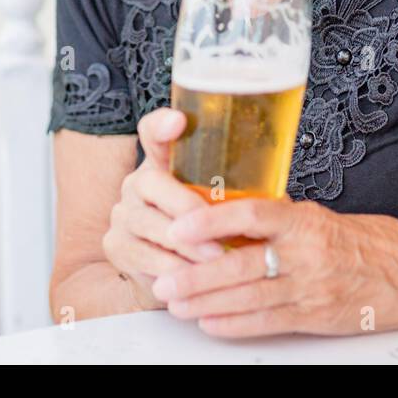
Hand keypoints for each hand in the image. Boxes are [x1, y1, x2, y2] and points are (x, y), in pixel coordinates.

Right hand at [101, 107, 224, 309]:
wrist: (179, 275)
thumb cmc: (211, 233)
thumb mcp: (227, 207)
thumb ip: (242, 194)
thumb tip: (280, 195)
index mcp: (163, 163)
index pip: (154, 133)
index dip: (162, 125)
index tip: (178, 121)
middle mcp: (137, 182)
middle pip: (151, 181)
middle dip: (184, 205)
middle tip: (215, 227)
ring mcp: (123, 213)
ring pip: (147, 223)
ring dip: (184, 243)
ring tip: (214, 257)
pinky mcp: (116, 245)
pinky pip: (142, 255)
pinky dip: (171, 268)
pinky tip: (193, 276)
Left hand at [152, 197, 397, 337]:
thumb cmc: (363, 241)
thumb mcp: (319, 218)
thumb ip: (276, 220)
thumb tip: (225, 217)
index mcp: (305, 220)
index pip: (252, 213)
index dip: (212, 220)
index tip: (180, 225)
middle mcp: (307, 253)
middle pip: (241, 264)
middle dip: (196, 275)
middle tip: (165, 280)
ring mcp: (312, 287)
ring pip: (248, 297)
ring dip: (207, 303)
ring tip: (177, 304)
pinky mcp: (316, 316)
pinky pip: (267, 322)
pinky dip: (235, 324)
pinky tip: (211, 323)